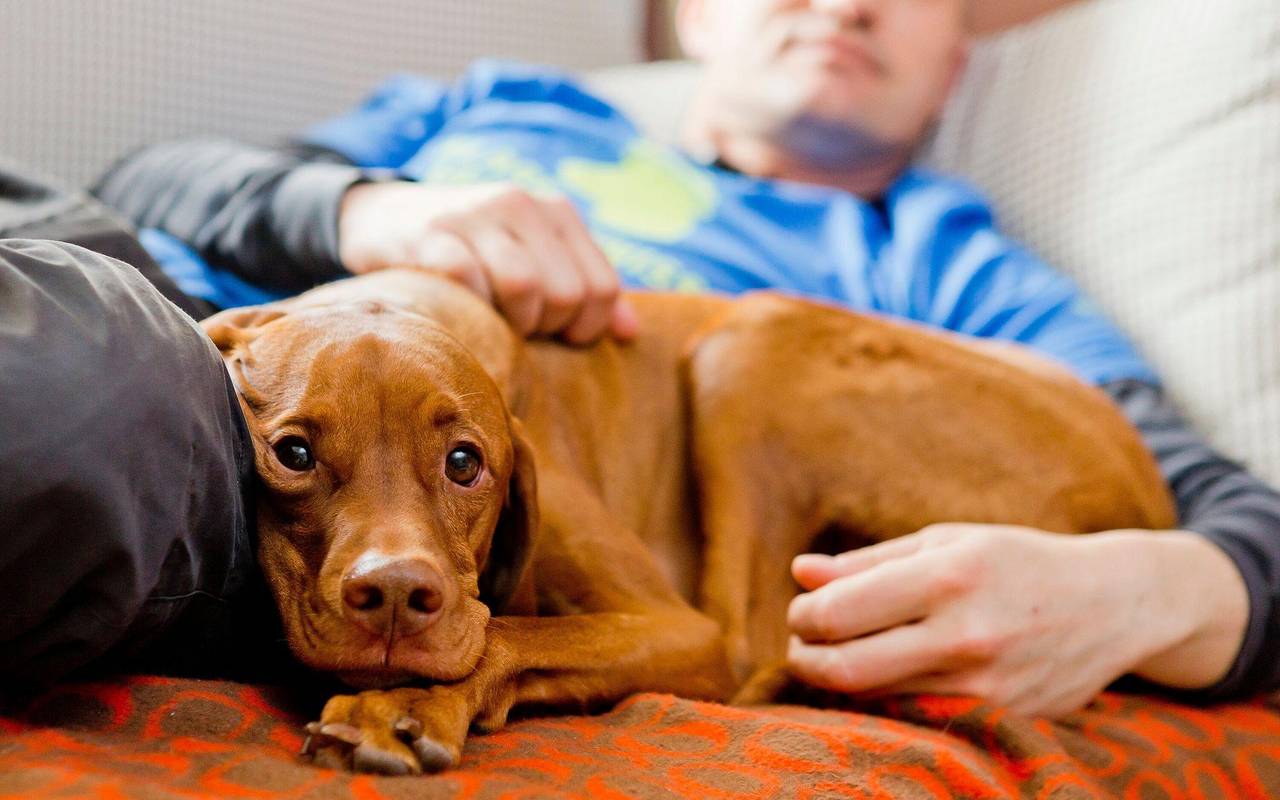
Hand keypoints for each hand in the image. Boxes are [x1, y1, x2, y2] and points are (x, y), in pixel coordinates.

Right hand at [337, 181, 637, 343]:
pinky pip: (468, 281)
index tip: (556, 335)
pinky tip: (458, 309)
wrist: (382, 216)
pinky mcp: (429, 233)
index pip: (602, 288)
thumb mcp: (533, 259)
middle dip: (545, 327)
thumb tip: (631, 334)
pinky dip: (469, 308)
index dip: (586, 328)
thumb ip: (583, 291)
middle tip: (516, 327)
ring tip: (492, 320)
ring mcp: (473, 215)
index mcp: (556, 213)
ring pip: (524, 286)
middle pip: (566, 293)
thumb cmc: (472, 252)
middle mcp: (520, 204)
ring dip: (510, 322)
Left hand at [786, 524, 1248, 716]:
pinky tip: (888, 678)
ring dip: (843, 682)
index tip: (802, 612)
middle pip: (848, 669)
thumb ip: (868, 562)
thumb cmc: (1015, 561)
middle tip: (803, 645)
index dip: (803, 617)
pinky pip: (919, 717)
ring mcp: (987, 685)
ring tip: (843, 656)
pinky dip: (888, 702)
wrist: (1115, 604)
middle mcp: (967, 634)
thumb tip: (800, 573)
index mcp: (948, 575)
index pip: (838, 613)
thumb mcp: (945, 541)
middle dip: (807, 659)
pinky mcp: (1002, 718)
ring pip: (879, 700)